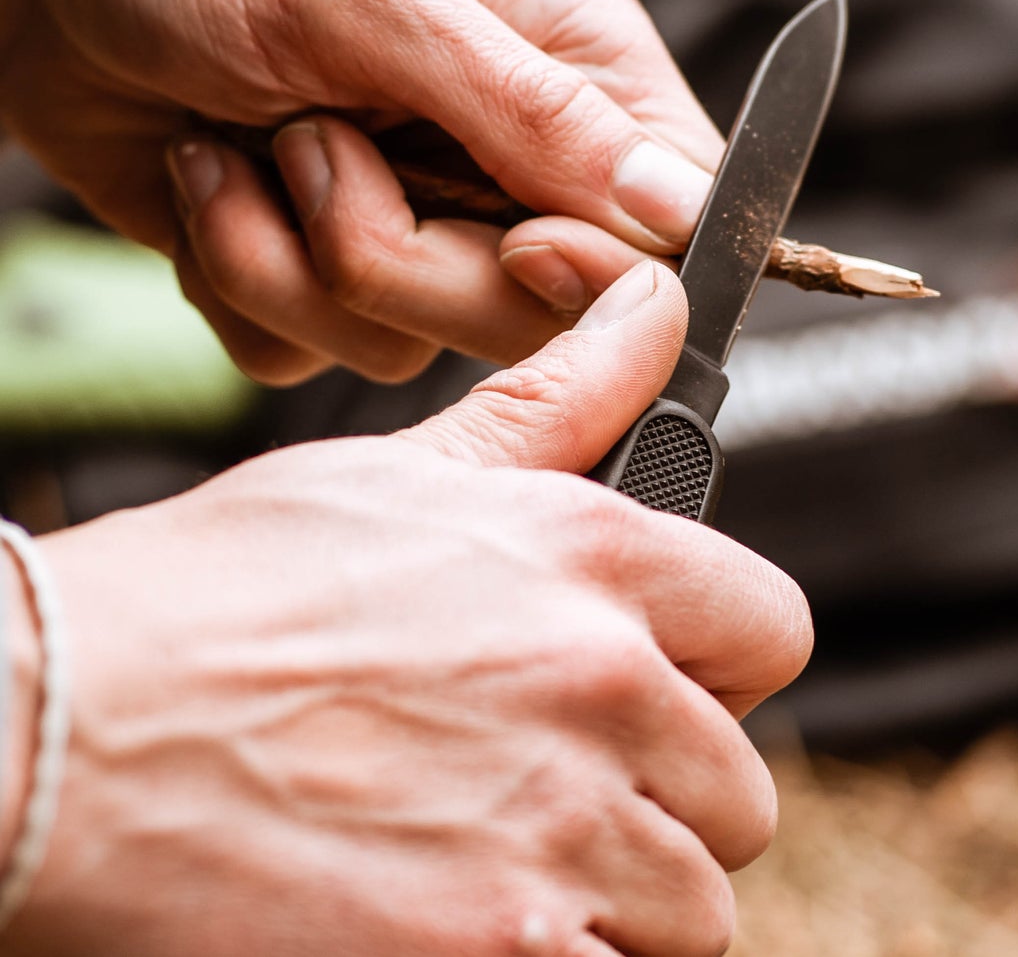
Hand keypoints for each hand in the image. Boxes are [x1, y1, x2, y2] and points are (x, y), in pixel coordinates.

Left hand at [0, 0, 720, 384]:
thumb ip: (532, 105)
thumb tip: (679, 206)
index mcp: (568, 68)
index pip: (672, 216)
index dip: (610, 265)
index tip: (513, 241)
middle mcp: (509, 161)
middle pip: (540, 309)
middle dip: (404, 253)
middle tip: (317, 147)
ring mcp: (422, 227)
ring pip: (412, 344)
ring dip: (295, 256)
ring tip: (249, 142)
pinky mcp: (329, 280)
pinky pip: (310, 357)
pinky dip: (239, 282)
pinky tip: (213, 185)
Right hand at [4, 262, 810, 955]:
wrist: (68, 731)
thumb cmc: (226, 595)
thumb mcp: (411, 467)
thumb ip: (568, 391)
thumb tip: (654, 301)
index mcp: (592, 559)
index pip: (773, 627)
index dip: (728, 663)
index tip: (675, 682)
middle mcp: (598, 689)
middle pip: (738, 789)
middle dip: (671, 794)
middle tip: (567, 784)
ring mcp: (554, 837)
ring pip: (692, 905)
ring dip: (623, 893)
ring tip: (509, 851)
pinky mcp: (500, 956)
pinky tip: (478, 916)